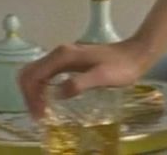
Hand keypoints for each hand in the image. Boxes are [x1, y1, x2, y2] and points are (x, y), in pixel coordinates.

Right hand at [17, 38, 148, 119]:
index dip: (32, 97)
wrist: (137, 53)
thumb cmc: (121, 66)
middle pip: (30, 73)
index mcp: (63, 56)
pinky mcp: (70, 61)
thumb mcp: (102, 77)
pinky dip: (42, 87)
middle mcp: (60, 53)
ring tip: (43, 110)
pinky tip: (51, 99)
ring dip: (34, 92)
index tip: (41, 114)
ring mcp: (65, 56)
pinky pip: (47, 74)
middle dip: (29, 94)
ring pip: (37, 73)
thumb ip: (79, 83)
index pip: (33, 76)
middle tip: (39, 114)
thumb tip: (56, 94)